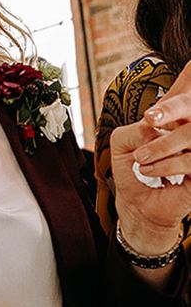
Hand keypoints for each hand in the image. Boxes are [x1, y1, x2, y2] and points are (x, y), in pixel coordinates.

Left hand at [111, 61, 190, 253]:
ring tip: (140, 160)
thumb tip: (152, 127)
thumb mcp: (122, 144)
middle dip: (168, 117)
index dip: (172, 101)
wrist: (138, 204)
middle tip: (145, 132)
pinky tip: (149, 170)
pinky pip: (189, 161)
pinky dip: (166, 164)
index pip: (180, 102)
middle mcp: (186, 133)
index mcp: (172, 121)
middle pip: (188, 109)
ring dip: (160, 147)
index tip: (151, 115)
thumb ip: (133, 130)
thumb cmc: (131, 171)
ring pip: (189, 136)